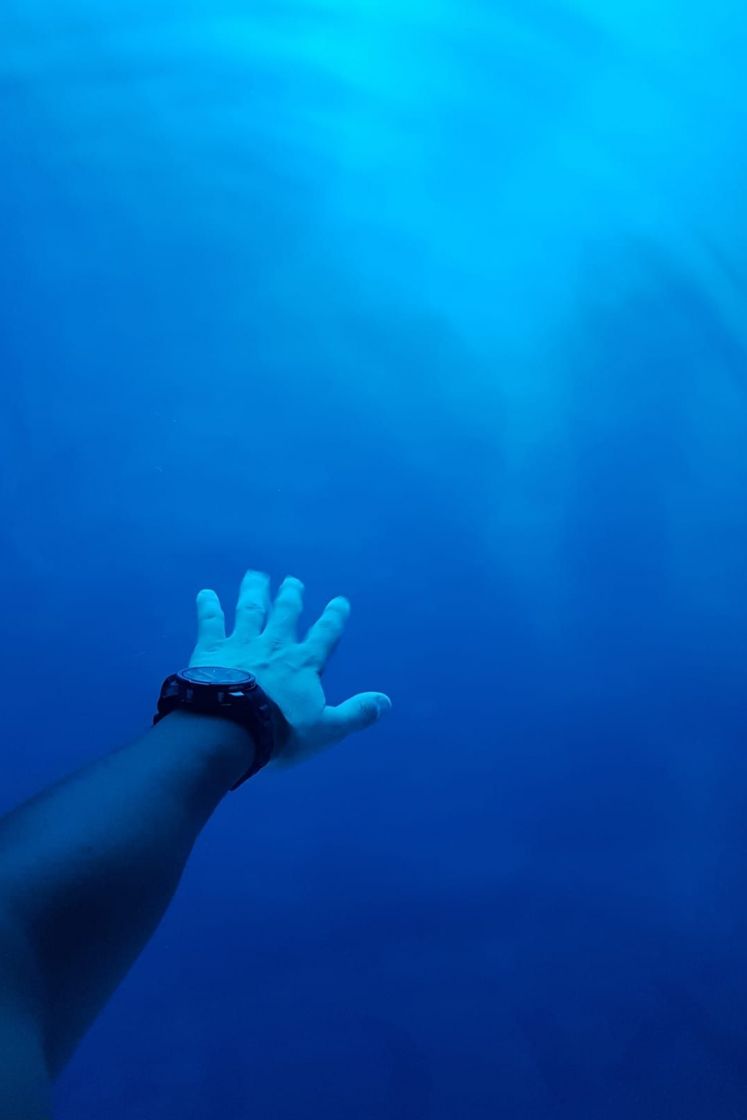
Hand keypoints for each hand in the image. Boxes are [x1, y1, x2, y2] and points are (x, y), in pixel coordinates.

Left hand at [188, 569, 391, 765]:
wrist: (231, 730)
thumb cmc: (280, 733)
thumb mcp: (326, 729)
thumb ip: (355, 713)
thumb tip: (385, 702)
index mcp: (304, 663)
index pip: (325, 634)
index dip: (334, 617)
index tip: (340, 601)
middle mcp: (275, 645)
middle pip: (286, 614)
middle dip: (291, 597)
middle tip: (292, 581)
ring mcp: (242, 644)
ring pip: (251, 610)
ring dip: (254, 593)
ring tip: (255, 577)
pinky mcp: (212, 650)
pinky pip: (210, 622)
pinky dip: (208, 607)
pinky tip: (206, 594)